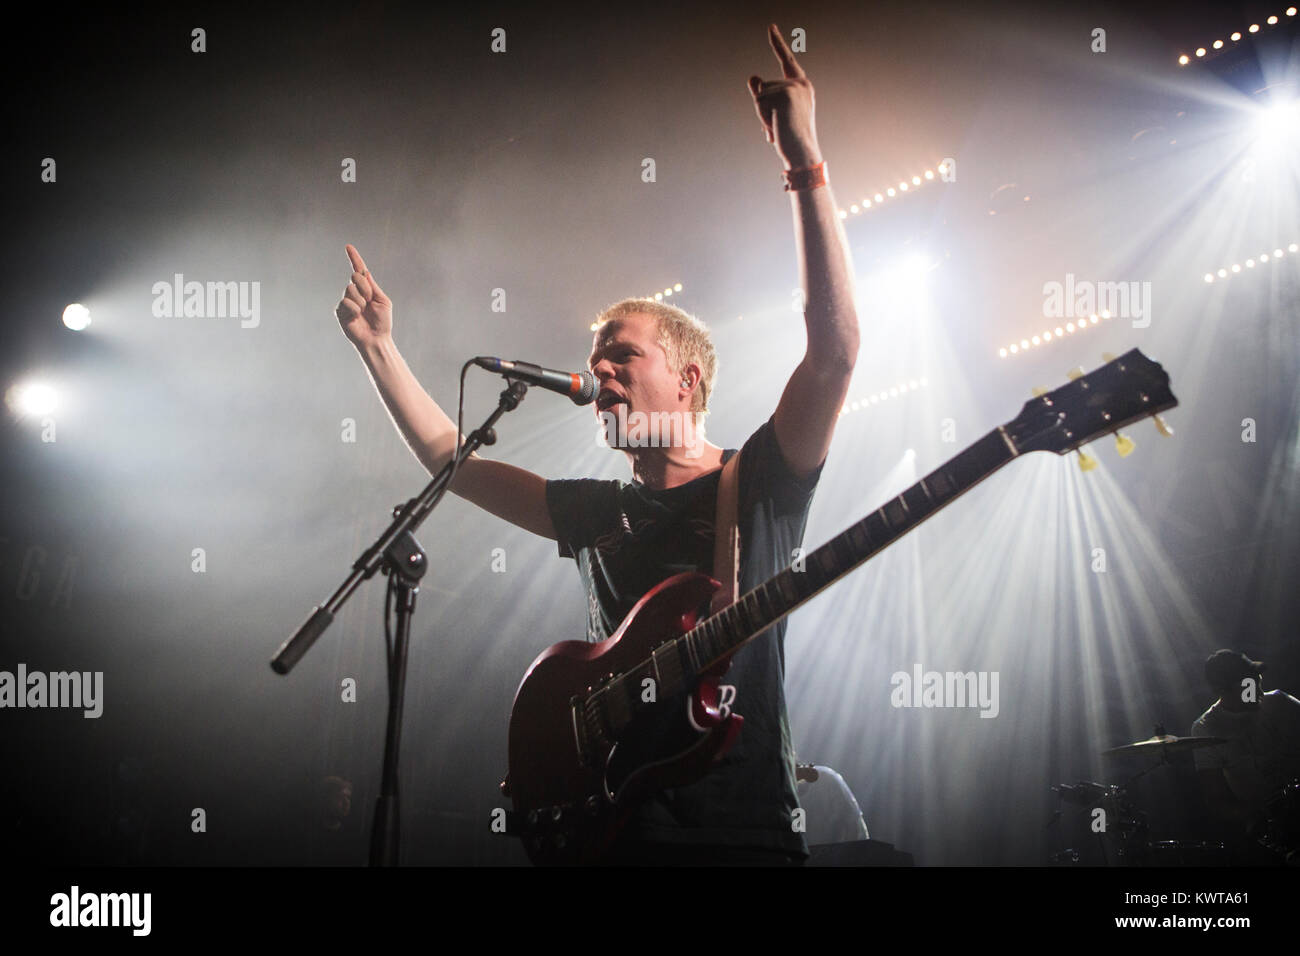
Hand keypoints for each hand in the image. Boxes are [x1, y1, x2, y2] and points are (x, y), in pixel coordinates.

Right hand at [335, 244, 392, 347]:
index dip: (354, 258)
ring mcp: (346, 301)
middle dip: (366, 288)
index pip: (359, 270)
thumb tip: (364, 272)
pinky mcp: (340, 311)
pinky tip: (356, 318)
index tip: (348, 246)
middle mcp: (355, 292)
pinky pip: (346, 302)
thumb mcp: (382, 300)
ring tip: (364, 312)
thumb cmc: (382, 321)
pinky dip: (354, 309)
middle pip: (355, 277)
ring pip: (350, 290)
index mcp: (366, 289)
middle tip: (370, 301)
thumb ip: (372, 286)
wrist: (377, 338)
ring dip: (361, 301)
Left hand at [747, 23, 821, 169]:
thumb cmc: (789, 137)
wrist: (801, 153)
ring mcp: (794, 87)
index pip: (786, 60)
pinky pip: (759, 100)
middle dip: (761, 109)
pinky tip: (776, 126)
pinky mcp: (786, 94)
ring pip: (759, 94)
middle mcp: (800, 83)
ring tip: (777, 127)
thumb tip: (752, 76)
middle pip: (762, 86)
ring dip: (761, 115)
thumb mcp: (773, 113)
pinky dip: (763, 116)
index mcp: (801, 86)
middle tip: (777, 126)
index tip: (770, 27)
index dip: (777, 43)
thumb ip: (762, 94)